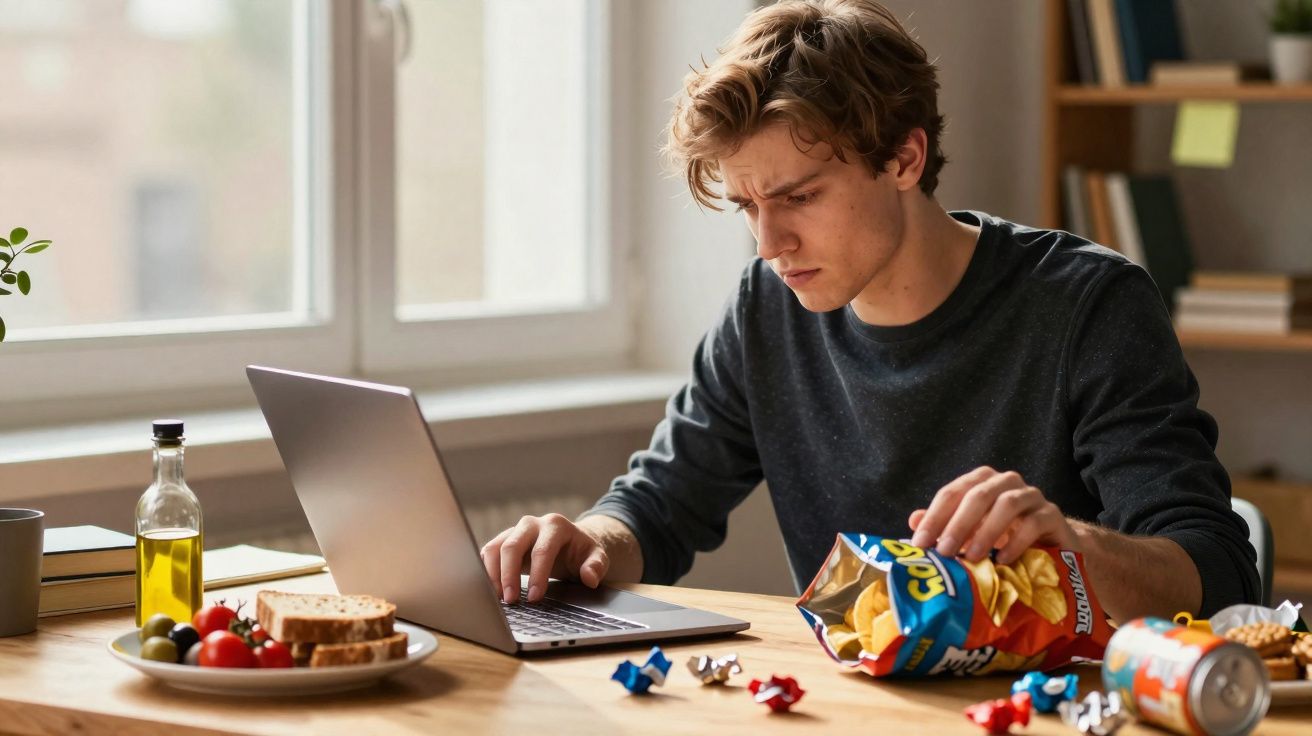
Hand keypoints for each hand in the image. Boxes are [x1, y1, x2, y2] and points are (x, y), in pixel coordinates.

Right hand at [480, 513, 609, 603]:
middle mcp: (532, 524)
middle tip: (511, 600)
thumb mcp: (596, 557)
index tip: (535, 597)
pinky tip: (490, 590)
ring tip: (498, 599)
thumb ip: (596, 566)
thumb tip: (590, 578)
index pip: (542, 550)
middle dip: (509, 575)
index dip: (537, 574)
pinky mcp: (503, 541)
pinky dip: (486, 571)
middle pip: (513, 545)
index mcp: (555, 525)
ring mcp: (515, 531)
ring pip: (495, 547)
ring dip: (493, 574)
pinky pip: (488, 552)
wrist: (569, 543)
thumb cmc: (581, 552)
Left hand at [908, 466, 1077, 564]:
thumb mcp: (971, 531)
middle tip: (944, 552)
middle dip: (958, 524)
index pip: (952, 493)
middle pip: (978, 495)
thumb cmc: (1006, 536)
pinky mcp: (1052, 515)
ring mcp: (1032, 496)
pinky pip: (1034, 523)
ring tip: (972, 556)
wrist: (1053, 544)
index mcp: (981, 482)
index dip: (934, 517)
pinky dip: (1016, 541)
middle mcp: (1006, 482)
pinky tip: (1003, 560)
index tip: (919, 543)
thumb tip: (913, 520)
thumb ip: (944, 524)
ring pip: (1008, 504)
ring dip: (987, 531)